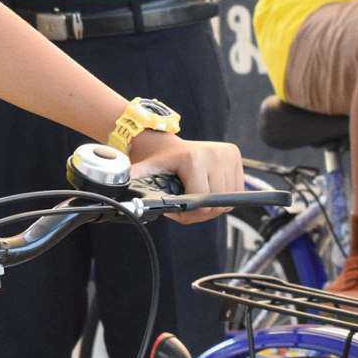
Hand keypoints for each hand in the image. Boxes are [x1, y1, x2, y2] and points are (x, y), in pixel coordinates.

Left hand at [128, 134, 245, 225]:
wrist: (172, 145)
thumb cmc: (160, 161)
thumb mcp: (148, 170)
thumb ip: (137, 179)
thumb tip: (122, 191)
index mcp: (194, 159)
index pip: (201, 199)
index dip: (191, 213)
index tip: (179, 212)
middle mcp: (214, 153)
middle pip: (216, 202)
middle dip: (201, 212)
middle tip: (187, 209)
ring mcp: (228, 154)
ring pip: (228, 199)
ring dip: (213, 206)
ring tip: (196, 200)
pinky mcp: (236, 156)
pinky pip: (236, 192)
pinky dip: (223, 199)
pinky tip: (208, 193)